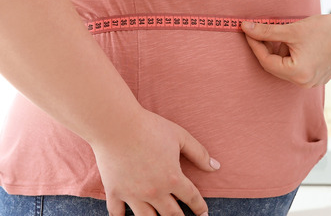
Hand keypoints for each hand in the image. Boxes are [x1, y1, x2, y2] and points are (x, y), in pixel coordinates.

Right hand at [91, 110, 219, 215]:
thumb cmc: (150, 127)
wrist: (116, 124)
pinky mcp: (114, 192)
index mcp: (173, 178)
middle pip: (171, 214)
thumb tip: (216, 167)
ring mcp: (133, 194)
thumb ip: (199, 153)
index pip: (191, 198)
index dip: (200, 207)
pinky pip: (118, 213)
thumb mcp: (180, 136)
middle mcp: (155, 192)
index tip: (204, 214)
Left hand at [242, 14, 330, 87]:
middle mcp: (305, 83)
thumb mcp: (291, 29)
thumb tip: (245, 27)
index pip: (266, 61)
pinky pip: (297, 68)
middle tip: (259, 31)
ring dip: (280, 52)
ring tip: (284, 34)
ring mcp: (313, 82)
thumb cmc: (323, 28)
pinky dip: (291, 56)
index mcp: (297, 73)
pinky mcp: (318, 77)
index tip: (247, 31)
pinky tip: (294, 42)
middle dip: (267, 49)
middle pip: (275, 66)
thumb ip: (266, 31)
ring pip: (286, 67)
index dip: (254, 45)